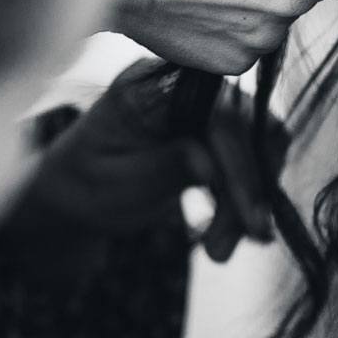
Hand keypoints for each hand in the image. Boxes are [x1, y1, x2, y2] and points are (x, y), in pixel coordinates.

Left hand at [22, 59, 286, 261]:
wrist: (78, 190)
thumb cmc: (85, 185)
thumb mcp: (113, 184)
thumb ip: (160, 168)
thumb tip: (209, 165)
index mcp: (151, 88)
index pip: (218, 113)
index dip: (241, 165)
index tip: (250, 219)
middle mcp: (185, 86)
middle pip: (247, 126)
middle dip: (248, 190)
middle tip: (223, 250)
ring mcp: (203, 105)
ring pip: (259, 144)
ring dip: (249, 199)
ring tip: (219, 249)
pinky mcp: (216, 130)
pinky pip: (252, 158)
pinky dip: (245, 198)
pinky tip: (227, 234)